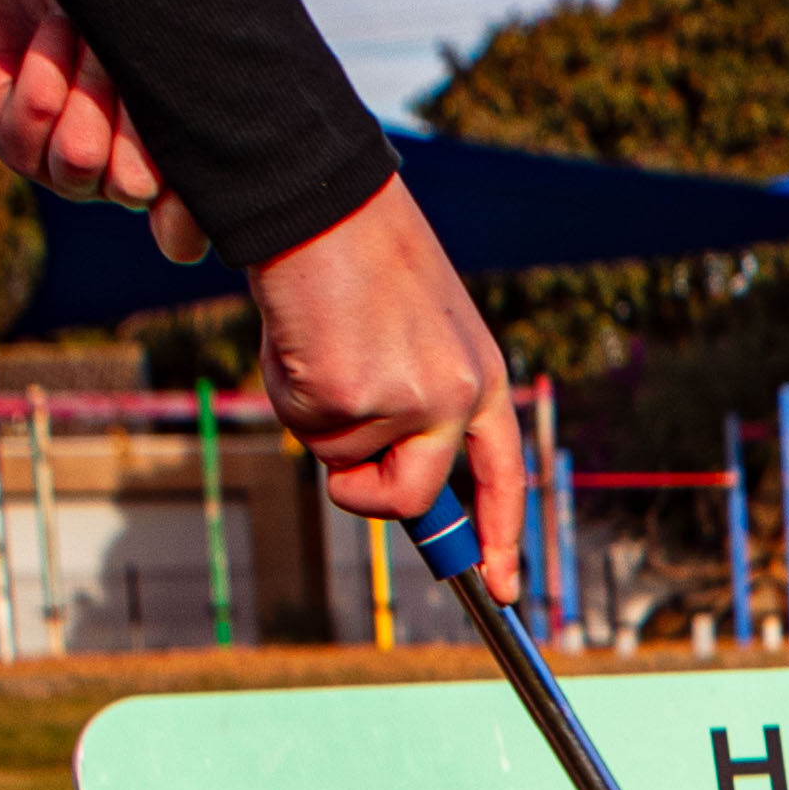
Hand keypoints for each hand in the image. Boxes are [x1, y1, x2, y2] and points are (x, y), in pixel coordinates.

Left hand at [0, 0, 207, 260]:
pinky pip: (36, 115)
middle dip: (138, 113)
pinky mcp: (6, 138)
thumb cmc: (120, 1)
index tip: (195, 163)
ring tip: (90, 30)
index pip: (182, 232)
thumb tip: (245, 115)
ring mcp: (55, 166)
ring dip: (91, 81)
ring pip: (81, 155)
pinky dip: (51, 59)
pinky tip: (57, 27)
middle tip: (129, 50)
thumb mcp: (170, 40)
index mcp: (163, 172)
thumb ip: (201, 83)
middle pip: (135, 185)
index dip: (189, 212)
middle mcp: (110, 180)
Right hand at [251, 172, 521, 599]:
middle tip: (336, 438)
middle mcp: (456, 394)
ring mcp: (407, 399)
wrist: (321, 203)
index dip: (501, 536)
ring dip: (314, 415)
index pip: (501, 473)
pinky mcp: (352, 396)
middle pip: (410, 497)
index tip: (501, 586)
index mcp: (480, 374)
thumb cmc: (357, 257)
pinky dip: (287, 391)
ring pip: (341, 461)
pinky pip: (304, 430)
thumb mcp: (413, 333)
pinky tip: (300, 336)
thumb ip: (413, 400)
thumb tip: (377, 477)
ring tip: (321, 341)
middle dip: (362, 489)